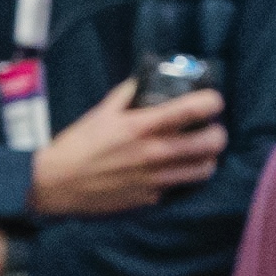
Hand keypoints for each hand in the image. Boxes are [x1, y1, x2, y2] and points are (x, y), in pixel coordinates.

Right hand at [32, 81, 227, 217]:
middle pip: (210, 143)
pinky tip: (176, 169)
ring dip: (208, 158)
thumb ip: (130, 93)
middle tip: (210, 128)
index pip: (191, 110)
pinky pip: (181, 186)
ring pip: (204, 169)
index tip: (213, 100)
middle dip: (218, 133)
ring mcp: (155, 179)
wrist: (57, 183)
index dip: (212, 102)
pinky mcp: (151, 197)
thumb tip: (150, 78)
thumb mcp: (102, 111)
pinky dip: (184, 176)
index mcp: (141, 126)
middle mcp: (154, 153)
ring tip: (199, 151)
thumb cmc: (79, 143)